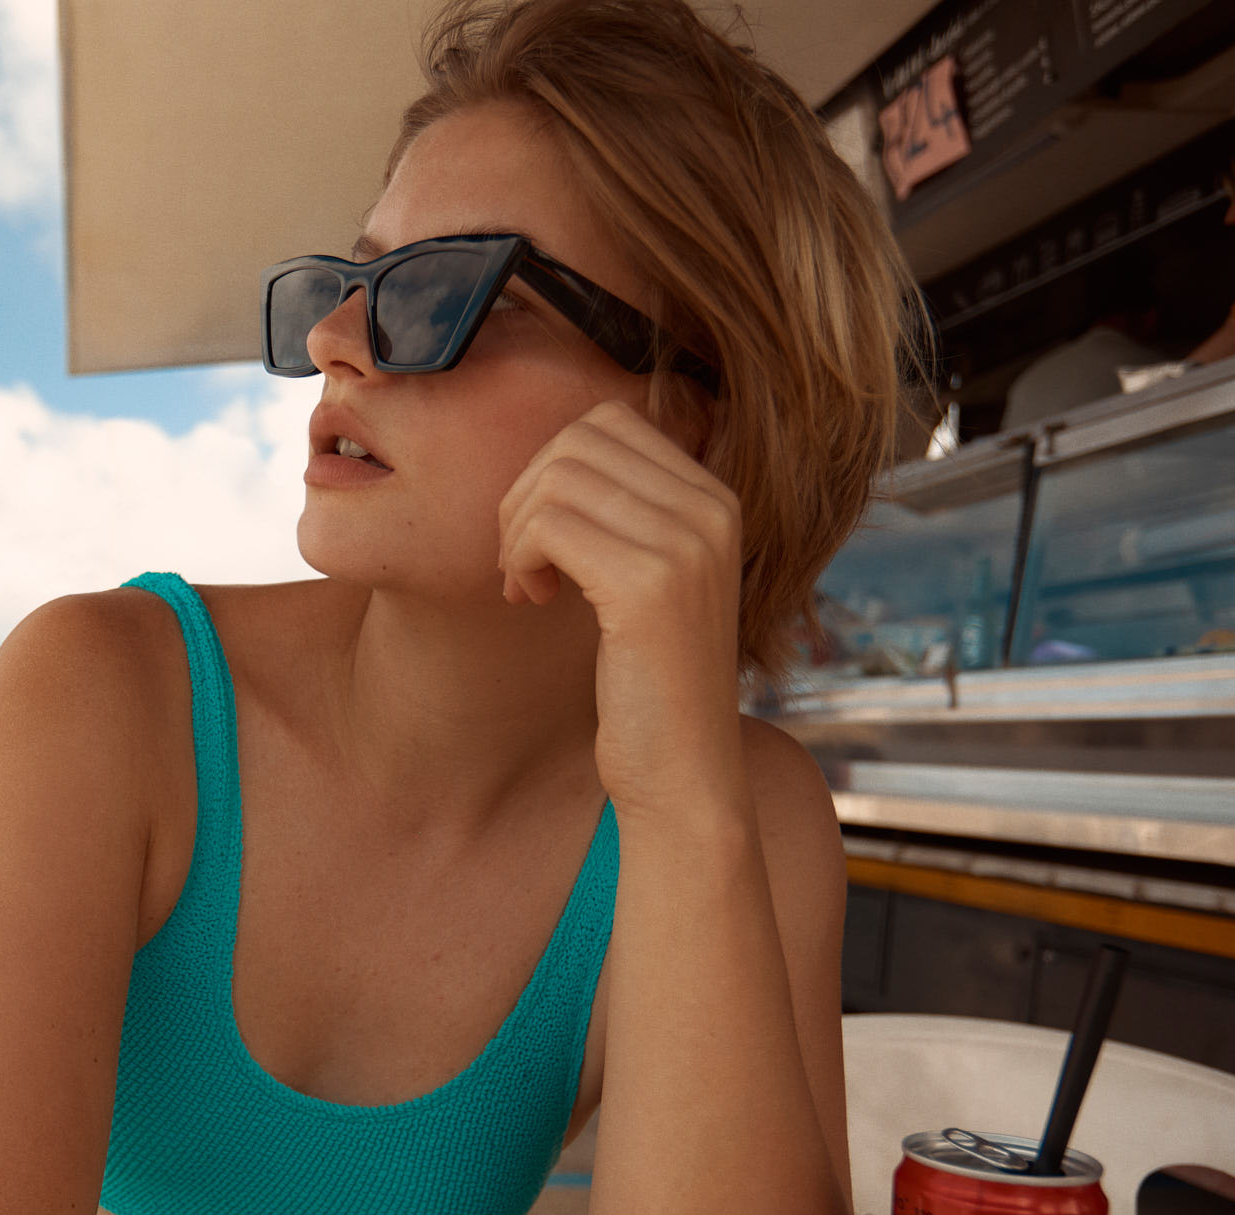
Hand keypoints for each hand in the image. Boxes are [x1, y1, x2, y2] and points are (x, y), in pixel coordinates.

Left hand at [495, 398, 746, 820]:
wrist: (684, 771)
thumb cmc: (650, 682)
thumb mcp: (648, 580)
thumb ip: (620, 515)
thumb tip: (548, 461)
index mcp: (716, 499)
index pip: (608, 423)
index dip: (551, 471)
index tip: (543, 537)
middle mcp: (712, 509)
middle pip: (578, 440)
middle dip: (526, 495)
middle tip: (523, 562)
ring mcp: (687, 544)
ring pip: (557, 477)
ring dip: (518, 530)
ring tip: (527, 583)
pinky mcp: (649, 585)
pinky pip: (549, 526)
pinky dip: (520, 558)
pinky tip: (532, 599)